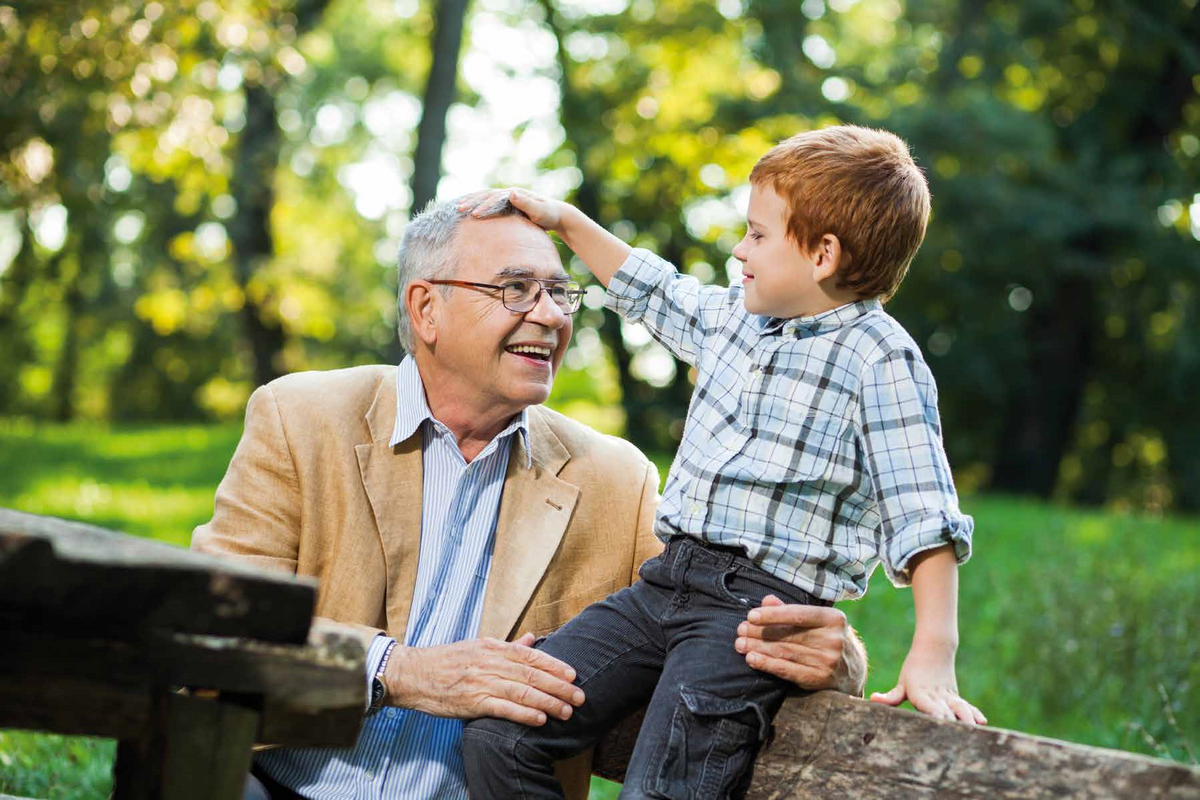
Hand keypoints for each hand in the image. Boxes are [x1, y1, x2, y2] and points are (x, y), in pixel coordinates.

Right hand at [384, 633, 585, 726]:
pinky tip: (539, 720)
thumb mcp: (477, 646)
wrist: (412, 673)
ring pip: (522, 691)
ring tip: (566, 711)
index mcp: (493, 647)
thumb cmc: (446, 661)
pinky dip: (523, 714)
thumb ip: (508, 645)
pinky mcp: (471, 702)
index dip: (554, 665)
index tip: (574, 675)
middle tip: (580, 696)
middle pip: (532, 674)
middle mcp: (490, 662)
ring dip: (547, 702)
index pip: (531, 655)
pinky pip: (503, 708)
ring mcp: (481, 682)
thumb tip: (533, 638)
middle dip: (559, 686)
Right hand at [457, 188, 564, 229]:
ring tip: (458, 207)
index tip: (474, 215)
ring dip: (472, 200)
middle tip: (459, 209)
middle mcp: (509, 193)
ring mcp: (507, 198)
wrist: (556, 214)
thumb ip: (527, 203)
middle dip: (472, 201)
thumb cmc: (549, 214)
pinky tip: (469, 210)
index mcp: (515, 194)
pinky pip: (489, 203)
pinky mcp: (507, 204)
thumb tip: (511, 192)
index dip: (484, 206)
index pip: (495, 199)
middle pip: (486, 195)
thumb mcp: (540, 210)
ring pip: (485, 196)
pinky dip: (477, 204)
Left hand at [735, 595, 864, 695]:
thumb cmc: (828, 638)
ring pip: (785, 652)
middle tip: (740, 630)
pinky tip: (752, 659)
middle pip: (788, 635)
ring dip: (758, 648)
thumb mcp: (818, 621)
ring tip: (740, 644)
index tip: (752, 615)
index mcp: (833, 619)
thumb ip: (792, 611)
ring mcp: (828, 661)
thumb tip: (766, 600)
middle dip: (759, 632)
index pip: (798, 614)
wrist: (853, 671)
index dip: (773, 615)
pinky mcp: (820, 679)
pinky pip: (788, 670)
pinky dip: (767, 664)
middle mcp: (833, 640)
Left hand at [870, 640, 985, 724]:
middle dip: (950, 723)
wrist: (934, 649)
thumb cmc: (914, 669)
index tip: (939, 720)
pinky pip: (966, 706)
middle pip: (945, 710)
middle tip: (954, 739)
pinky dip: (973, 713)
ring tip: (971, 731)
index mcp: (920, 692)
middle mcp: (936, 695)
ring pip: (959, 707)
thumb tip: (872, 699)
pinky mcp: (956, 697)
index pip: (927, 704)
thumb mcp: (902, 683)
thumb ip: (891, 696)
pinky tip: (981, 722)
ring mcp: (948, 695)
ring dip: (965, 719)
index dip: (933, 712)